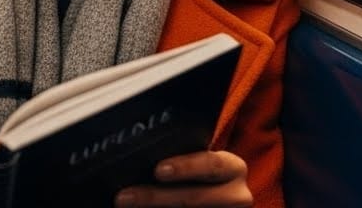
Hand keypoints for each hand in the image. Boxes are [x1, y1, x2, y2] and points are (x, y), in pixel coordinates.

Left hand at [116, 151, 250, 206]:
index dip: (186, 167)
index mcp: (233, 168)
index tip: (158, 170)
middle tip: (124, 197)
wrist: (216, 202)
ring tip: (126, 207)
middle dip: (155, 198)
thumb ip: (177, 161)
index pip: (212, 164)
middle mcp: (237, 195)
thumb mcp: (198, 165)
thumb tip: (139, 159)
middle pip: (195, 198)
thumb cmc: (199, 177)